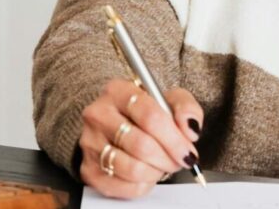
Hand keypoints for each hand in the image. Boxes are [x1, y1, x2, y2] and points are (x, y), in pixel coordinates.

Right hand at [78, 78, 203, 198]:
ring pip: (132, 168)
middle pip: (142, 145)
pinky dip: (142, 185)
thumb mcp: (171, 101)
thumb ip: (186, 108)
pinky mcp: (89, 169)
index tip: (188, 151)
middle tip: (179, 160)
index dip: (174, 139)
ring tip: (161, 165)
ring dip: (156, 171)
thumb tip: (189, 129)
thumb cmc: (146, 114)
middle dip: (168, 158)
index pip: (150, 116)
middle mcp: (98, 114)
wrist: (119, 127)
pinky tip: (147, 173)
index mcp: (118, 91)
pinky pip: (123, 186)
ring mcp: (90, 142)